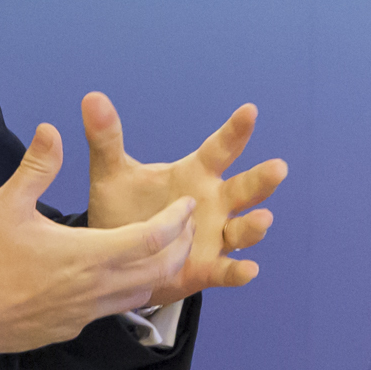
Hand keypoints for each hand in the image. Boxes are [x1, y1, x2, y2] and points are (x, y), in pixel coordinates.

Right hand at [0, 124, 195, 355]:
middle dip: (181, 246)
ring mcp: (88, 311)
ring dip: (159, 270)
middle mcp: (98, 287)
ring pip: (143, 292)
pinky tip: (120, 274)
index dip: (177, 220)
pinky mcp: (75, 326)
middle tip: (184, 225)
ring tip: (160, 247)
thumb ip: (36, 167)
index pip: (154, 237)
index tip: (186, 204)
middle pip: (162, 269)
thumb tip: (51, 129)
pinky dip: (132, 289)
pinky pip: (117, 308)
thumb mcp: (6, 205)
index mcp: (89, 254)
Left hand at [80, 92, 288, 309]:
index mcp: (196, 174)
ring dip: (254, 226)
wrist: (116, 257)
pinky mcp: (208, 269)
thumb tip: (92, 97)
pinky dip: (239, 272)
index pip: (221, 149)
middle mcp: (215, 203)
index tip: (249, 111)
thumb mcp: (113, 174)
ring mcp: (215, 237)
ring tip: (262, 220)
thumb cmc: (124, 209)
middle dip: (262, 180)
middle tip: (278, 168)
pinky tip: (248, 270)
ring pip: (243, 230)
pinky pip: (227, 271)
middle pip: (245, 189)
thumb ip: (107, 139)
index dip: (235, 131)